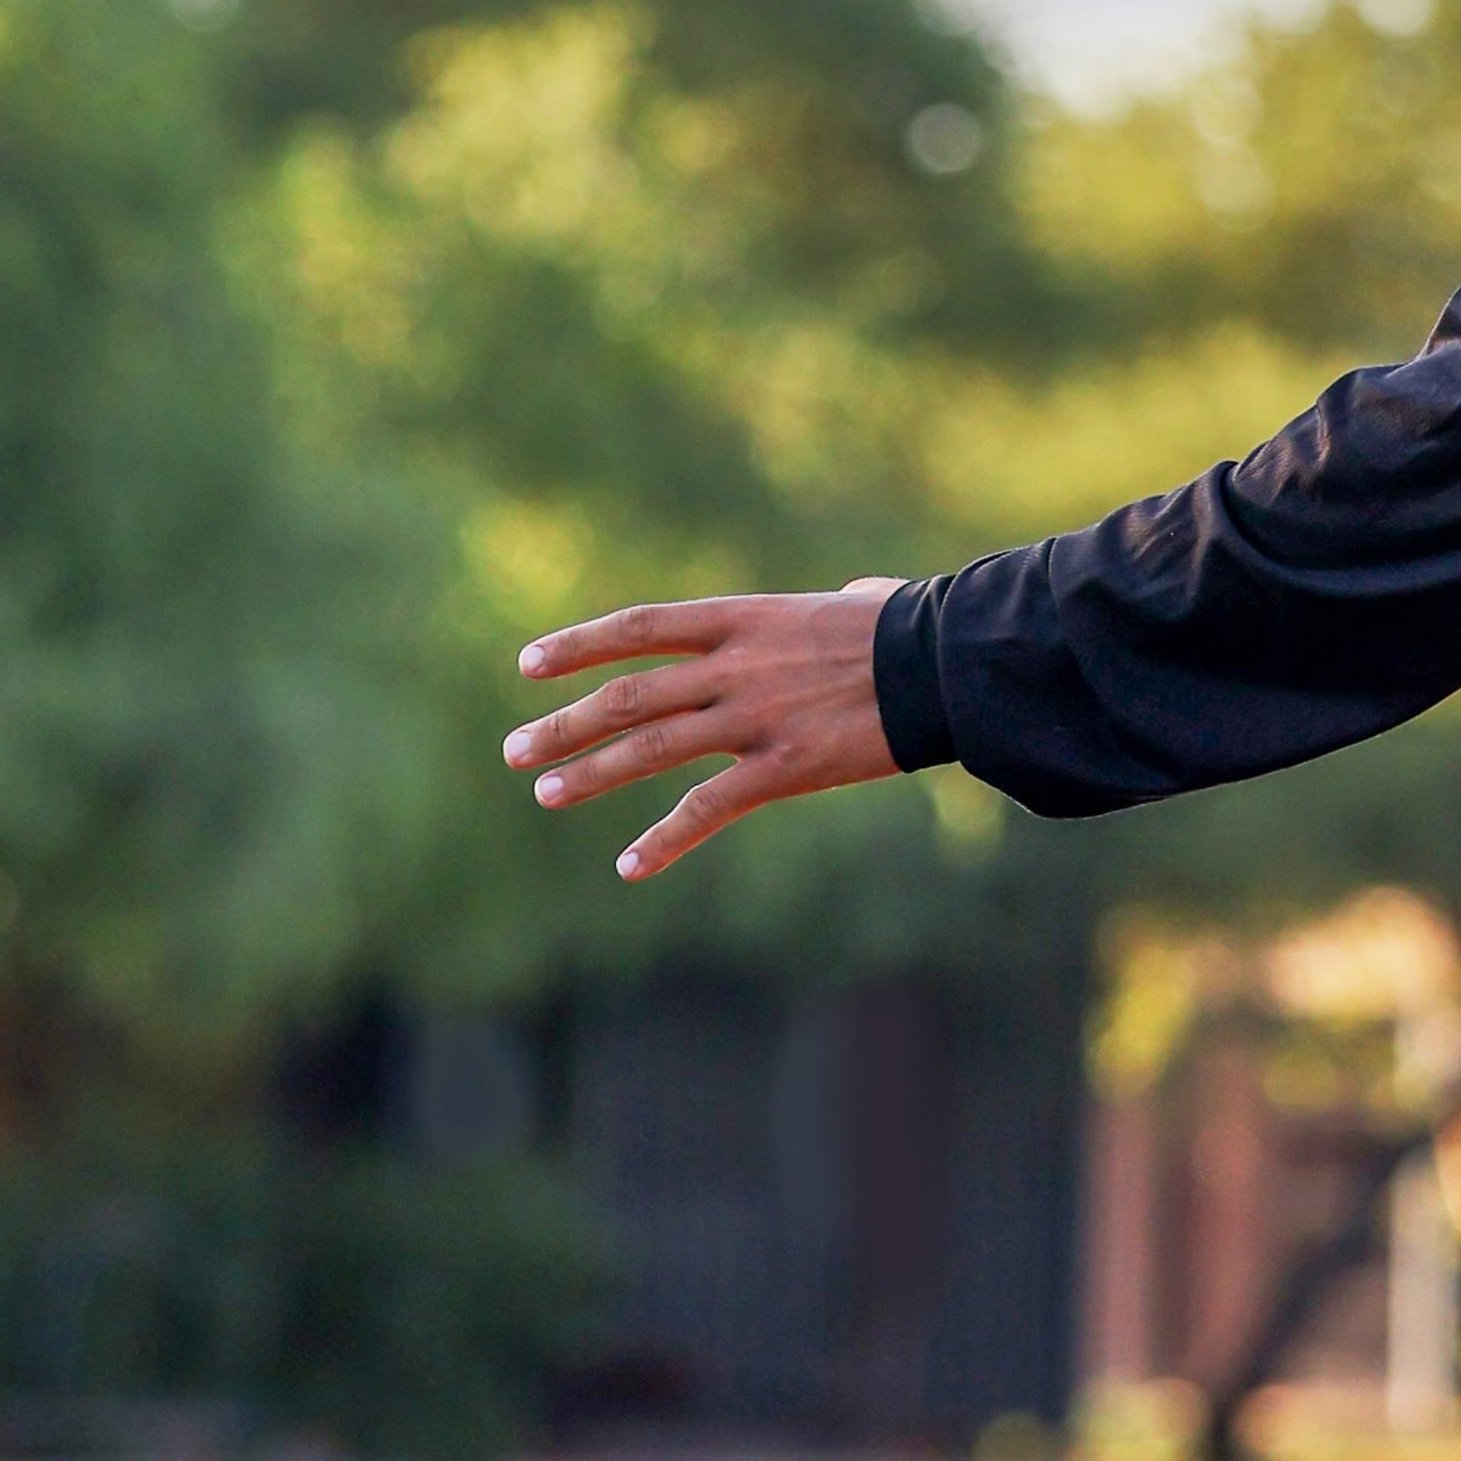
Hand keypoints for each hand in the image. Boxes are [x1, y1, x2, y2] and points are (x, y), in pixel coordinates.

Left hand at [503, 579, 904, 883]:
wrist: (946, 662)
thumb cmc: (910, 628)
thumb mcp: (855, 603)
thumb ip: (835, 605)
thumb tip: (856, 595)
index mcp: (740, 618)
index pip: (637, 628)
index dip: (578, 645)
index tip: (529, 664)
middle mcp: (733, 665)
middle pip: (628, 696)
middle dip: (565, 725)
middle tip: (514, 751)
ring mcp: (753, 717)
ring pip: (650, 749)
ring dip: (591, 773)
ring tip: (545, 792)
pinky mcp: (782, 768)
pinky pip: (707, 808)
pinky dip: (664, 839)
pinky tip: (629, 865)